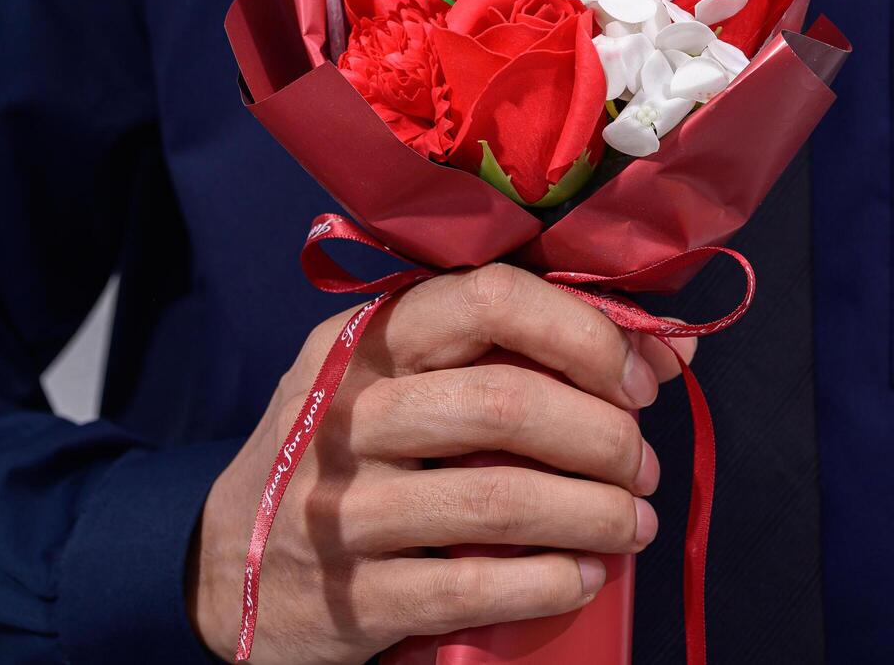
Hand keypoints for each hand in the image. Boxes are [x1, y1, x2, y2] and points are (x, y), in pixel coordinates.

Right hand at [187, 263, 694, 663]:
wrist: (223, 567)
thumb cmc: (354, 454)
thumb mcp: (405, 381)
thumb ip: (514, 354)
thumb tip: (669, 348)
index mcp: (368, 338)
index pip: (491, 297)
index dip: (587, 333)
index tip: (641, 377)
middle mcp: (346, 411)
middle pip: (507, 403)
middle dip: (605, 436)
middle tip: (641, 465)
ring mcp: (340, 508)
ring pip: (499, 499)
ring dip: (595, 512)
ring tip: (634, 522)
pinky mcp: (349, 596)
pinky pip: (472, 586)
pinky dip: (550, 582)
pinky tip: (584, 574)